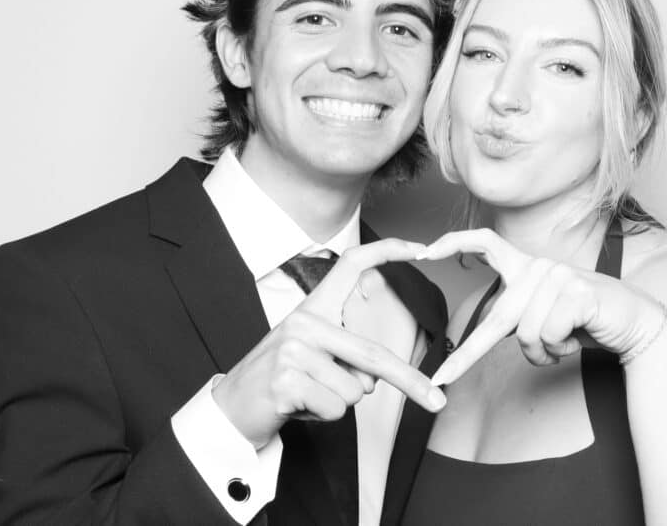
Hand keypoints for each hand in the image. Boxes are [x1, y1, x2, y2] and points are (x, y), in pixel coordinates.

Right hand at [213, 238, 446, 448]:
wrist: (231, 407)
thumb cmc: (282, 380)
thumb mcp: (313, 354)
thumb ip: (346, 352)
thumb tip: (376, 377)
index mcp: (314, 307)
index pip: (352, 265)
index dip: (387, 251)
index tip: (422, 249)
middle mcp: (304, 321)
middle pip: (374, 354)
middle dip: (410, 383)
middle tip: (436, 401)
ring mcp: (293, 349)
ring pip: (355, 390)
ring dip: (339, 403)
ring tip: (308, 395)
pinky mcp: (287, 380)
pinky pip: (335, 409)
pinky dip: (323, 417)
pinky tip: (297, 406)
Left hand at [418, 229, 666, 385]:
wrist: (635, 322)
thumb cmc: (584, 322)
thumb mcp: (542, 315)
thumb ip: (515, 315)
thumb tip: (477, 338)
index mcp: (527, 267)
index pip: (485, 241)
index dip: (453, 243)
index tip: (424, 253)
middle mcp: (539, 266)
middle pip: (496, 317)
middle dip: (466, 356)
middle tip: (442, 381)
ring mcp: (558, 276)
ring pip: (524, 335)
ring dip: (543, 353)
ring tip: (564, 343)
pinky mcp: (576, 293)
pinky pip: (546, 336)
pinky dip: (559, 350)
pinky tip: (577, 338)